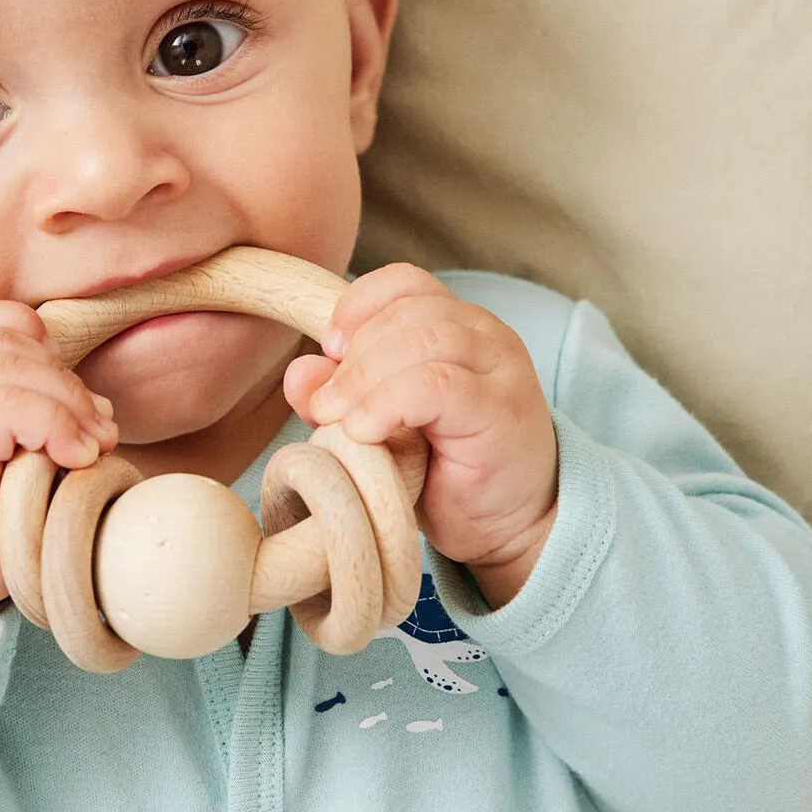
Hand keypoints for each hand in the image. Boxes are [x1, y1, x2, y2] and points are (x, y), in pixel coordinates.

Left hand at [283, 264, 557, 607]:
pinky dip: (389, 403)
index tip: (328, 349)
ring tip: (338, 421)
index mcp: (458, 324)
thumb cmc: (447, 474)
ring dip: (364, 380)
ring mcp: (500, 369)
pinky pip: (438, 385)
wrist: (512, 527)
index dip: (357, 306)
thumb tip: (299, 373)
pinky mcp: (502, 410)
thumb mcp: (383, 428)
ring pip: (421, 342)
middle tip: (324, 406)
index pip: (404, 283)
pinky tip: (364, 432)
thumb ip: (342, 396)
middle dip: (353, 357)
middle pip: (406, 312)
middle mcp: (485, 335)